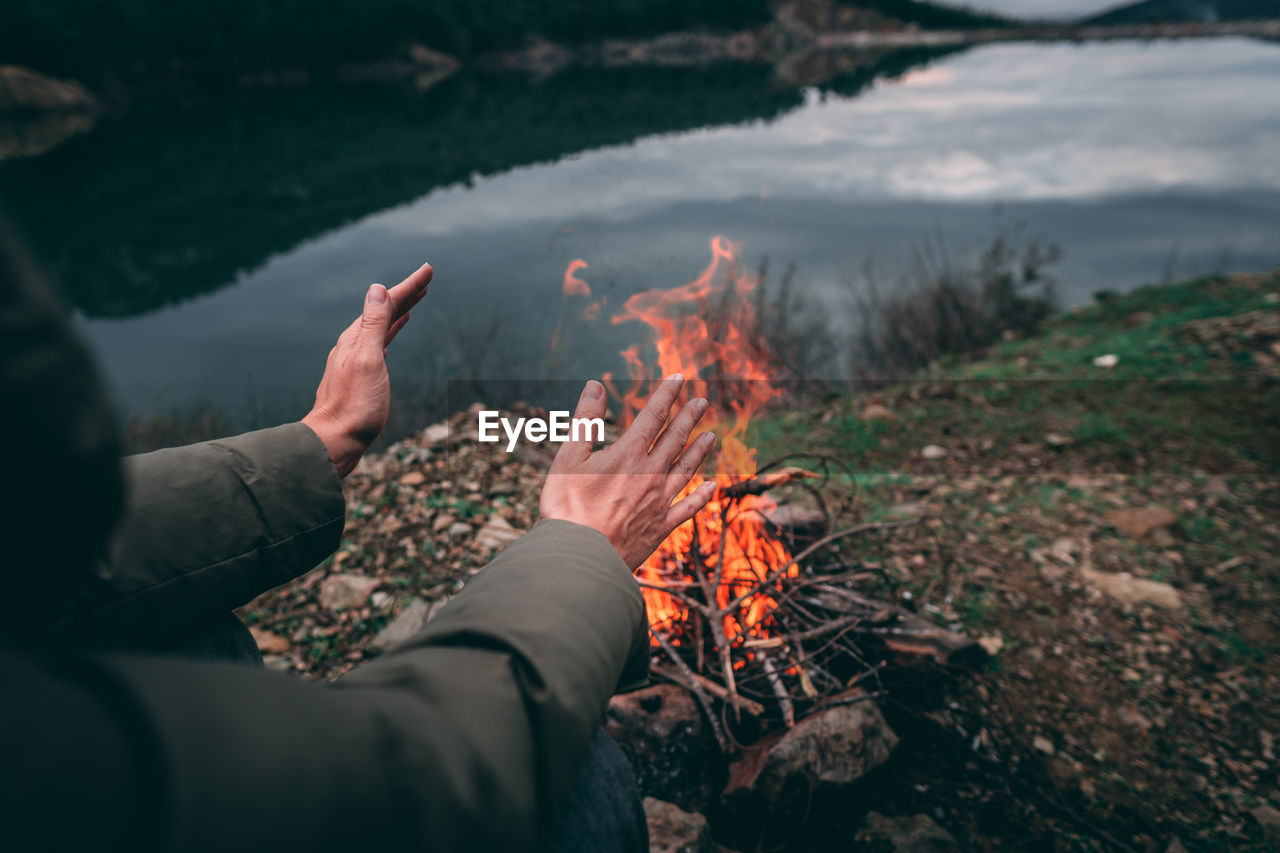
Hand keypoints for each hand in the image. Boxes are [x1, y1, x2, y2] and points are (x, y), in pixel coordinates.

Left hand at [302, 262, 431, 476]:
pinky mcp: (358, 378)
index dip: (408, 286)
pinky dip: (388, 335)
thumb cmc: (354, 407)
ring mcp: (354, 362)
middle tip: (426, 279)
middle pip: (383, 312)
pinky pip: (377, 346)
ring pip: (381, 328)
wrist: (334, 443)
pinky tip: (391, 339)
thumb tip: (377, 288)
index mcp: (356, 339)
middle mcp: (352, 346)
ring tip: (413, 303)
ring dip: (398, 313)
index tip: (428, 270)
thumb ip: (373, 324)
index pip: (386, 303)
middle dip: (405, 295)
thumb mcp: (367, 360)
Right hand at [540, 375, 717, 568]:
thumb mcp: (568, 457)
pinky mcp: (661, 526)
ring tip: (711, 436)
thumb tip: (595, 385)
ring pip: (686, 469)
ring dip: (699, 451)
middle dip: (689, 417)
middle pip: (675, 439)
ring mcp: (659, 501)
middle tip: (702, 401)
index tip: (678, 378)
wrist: (580, 556)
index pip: (653, 416)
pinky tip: (712, 488)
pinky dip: (702, 497)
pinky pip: (688, 508)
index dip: (667, 395)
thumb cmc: (567, 507)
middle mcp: (650, 474)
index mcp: (628, 454)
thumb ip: (586, 420)